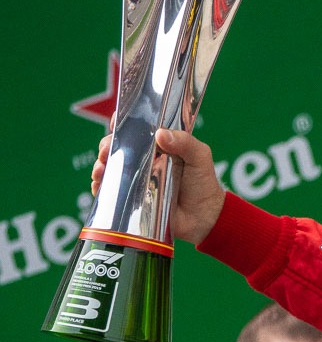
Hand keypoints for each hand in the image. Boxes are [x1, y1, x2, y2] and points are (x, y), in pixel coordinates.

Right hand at [91, 129, 224, 244]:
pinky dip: (101, 187)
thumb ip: (185, 142)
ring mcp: (137, 179)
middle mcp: (145, 160)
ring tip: (101, 169)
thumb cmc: (204, 184)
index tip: (114, 123)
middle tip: (105, 151)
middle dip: (107, 146)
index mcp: (161, 146)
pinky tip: (99, 186)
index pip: (137, 129)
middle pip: (119, 147)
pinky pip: (110, 191)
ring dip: (100, 166)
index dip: (123, 124)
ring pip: (111, 168)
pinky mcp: (132, 199)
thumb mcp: (200, 157)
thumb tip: (160, 134)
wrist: (204, 218)